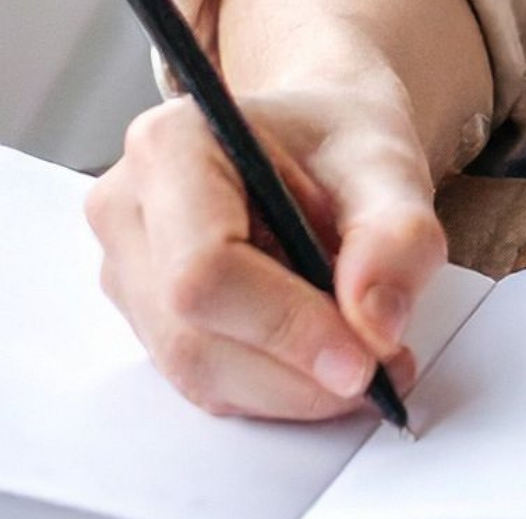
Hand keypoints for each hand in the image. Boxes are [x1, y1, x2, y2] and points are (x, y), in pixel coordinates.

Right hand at [85, 86, 446, 419]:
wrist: (318, 138)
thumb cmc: (338, 138)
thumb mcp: (391, 164)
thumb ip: (397, 234)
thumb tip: (375, 321)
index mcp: (172, 145)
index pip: (205, 270)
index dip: (285, 327)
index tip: (361, 360)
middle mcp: (130, 209)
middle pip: (193, 335)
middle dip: (296, 372)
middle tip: (382, 369)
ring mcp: (129, 269)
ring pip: (197, 371)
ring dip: (291, 387)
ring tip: (364, 357)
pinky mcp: (147, 315)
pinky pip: (205, 380)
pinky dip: (275, 386)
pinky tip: (322, 357)